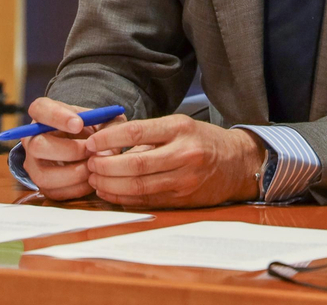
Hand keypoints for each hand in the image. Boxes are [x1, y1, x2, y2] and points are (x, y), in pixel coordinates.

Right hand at [18, 97, 125, 200]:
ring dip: (74, 173)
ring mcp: (34, 165)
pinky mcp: (42, 186)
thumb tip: (111, 142)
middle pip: (38, 146)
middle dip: (69, 150)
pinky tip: (91, 178)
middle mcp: (32, 139)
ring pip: (44, 175)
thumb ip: (110, 123)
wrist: (83, 147)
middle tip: (91, 150)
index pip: (40, 110)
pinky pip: (55, 192)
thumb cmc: (89, 129)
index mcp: (43, 114)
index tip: (79, 124)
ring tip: (94, 166)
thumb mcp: (100, 119)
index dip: (57, 117)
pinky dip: (77, 187)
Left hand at [84, 116, 265, 208]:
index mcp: (180, 128)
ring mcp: (185, 179)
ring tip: (95, 180)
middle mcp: (184, 153)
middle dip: (106, 167)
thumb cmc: (202, 140)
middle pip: (136, 164)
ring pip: (140, 186)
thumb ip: (148, 135)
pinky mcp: (183, 199)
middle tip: (89, 165)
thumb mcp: (179, 125)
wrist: (237, 163)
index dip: (109, 139)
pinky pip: (148, 200)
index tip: (91, 143)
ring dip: (111, 185)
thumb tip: (108, 144)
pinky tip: (111, 193)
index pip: (137, 131)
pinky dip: (125, 198)